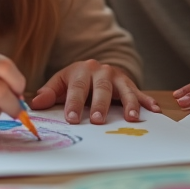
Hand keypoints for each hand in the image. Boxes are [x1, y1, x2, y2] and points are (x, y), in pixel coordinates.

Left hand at [29, 60, 159, 123]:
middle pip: (101, 89)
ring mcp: (117, 77)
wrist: (94, 68)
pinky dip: (147, 101)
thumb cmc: (75, 80)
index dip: (73, 104)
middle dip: (100, 105)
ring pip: (124, 90)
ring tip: (130, 118)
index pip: (76, 88)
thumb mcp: (60, 83)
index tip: (71, 119)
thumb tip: (35, 104)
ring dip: (128, 104)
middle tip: (98, 120)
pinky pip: (140, 92)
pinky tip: (154, 110)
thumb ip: (49, 93)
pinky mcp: (130, 84)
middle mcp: (101, 71)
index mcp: (81, 70)